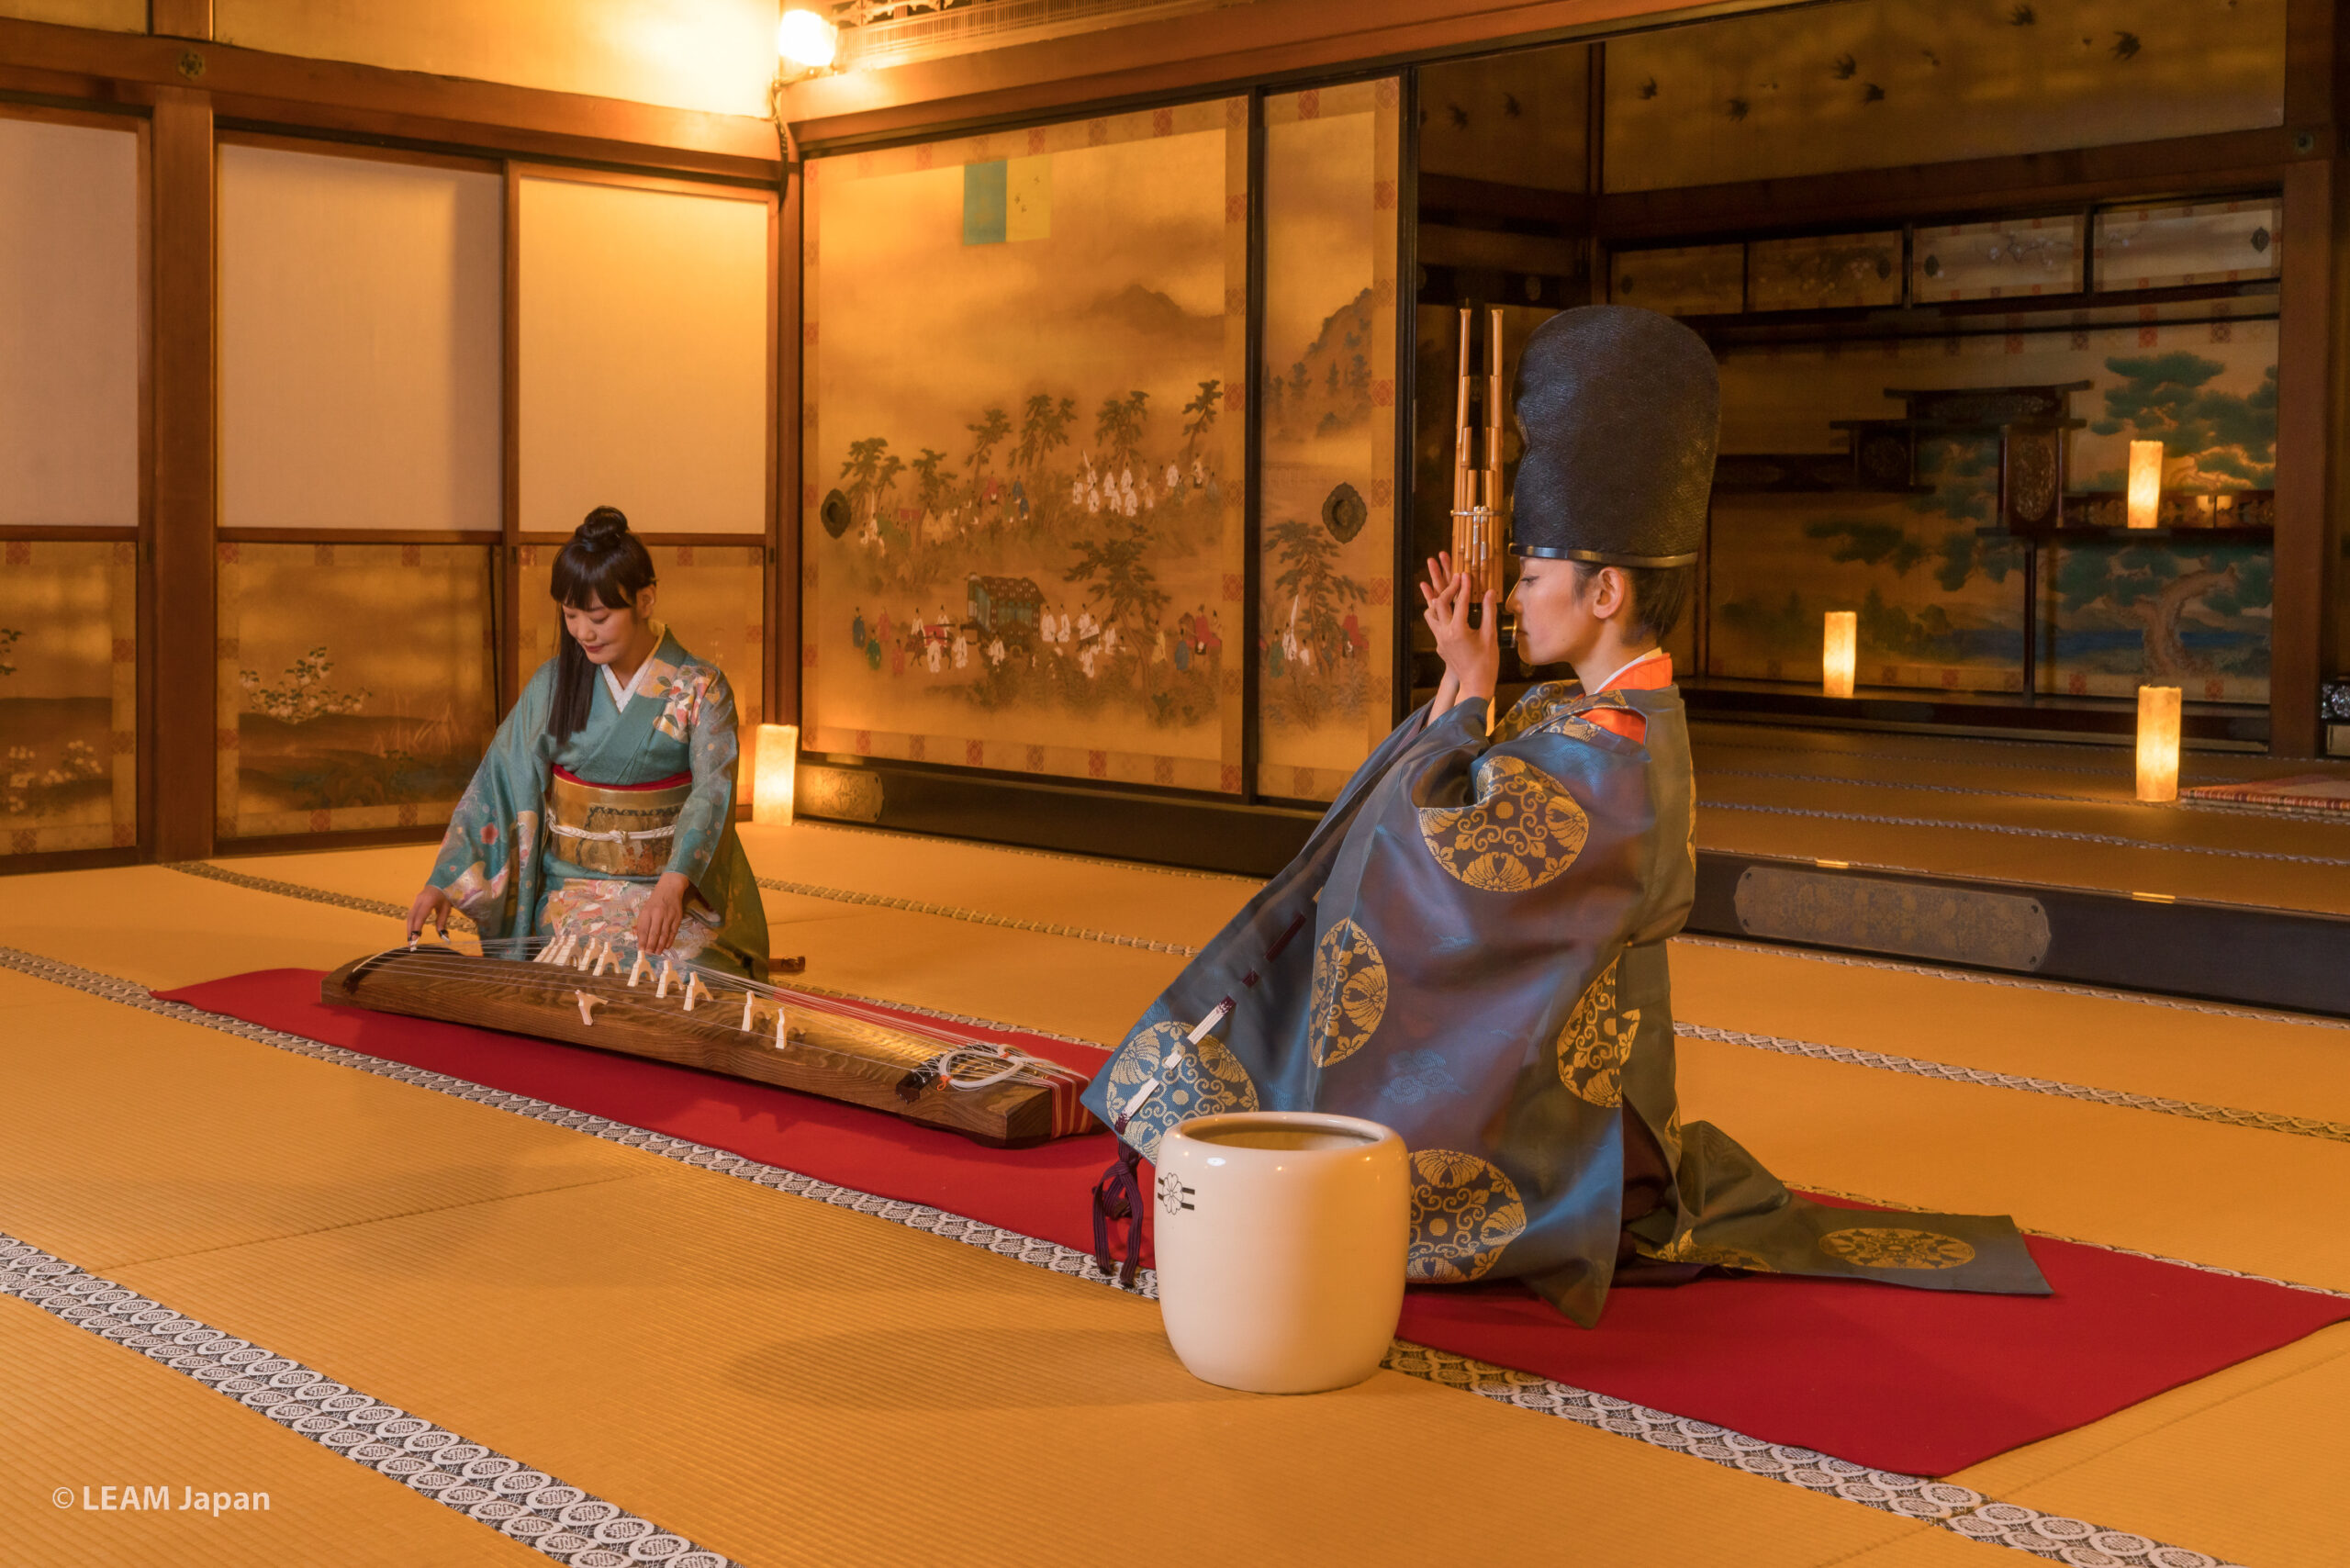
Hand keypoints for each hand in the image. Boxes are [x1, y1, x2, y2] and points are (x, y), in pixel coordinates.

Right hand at [406, 885, 451, 944]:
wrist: (442, 880)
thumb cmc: (447, 894)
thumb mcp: (447, 908)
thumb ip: (442, 922)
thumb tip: (442, 936)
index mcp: (429, 900)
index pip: (420, 916)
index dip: (416, 928)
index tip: (415, 939)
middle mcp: (420, 899)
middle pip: (411, 917)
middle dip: (410, 931)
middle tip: (411, 945)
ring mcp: (416, 900)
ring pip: (409, 916)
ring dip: (409, 929)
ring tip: (411, 941)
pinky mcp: (416, 902)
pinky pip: (411, 914)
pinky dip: (411, 924)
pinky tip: (413, 933)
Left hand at [631, 872, 690, 956]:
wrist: (669, 890)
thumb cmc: (655, 902)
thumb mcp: (645, 910)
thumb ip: (643, 924)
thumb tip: (641, 940)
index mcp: (647, 912)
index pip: (643, 929)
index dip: (642, 941)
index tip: (641, 950)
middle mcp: (657, 914)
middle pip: (654, 933)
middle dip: (651, 945)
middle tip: (649, 954)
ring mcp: (668, 916)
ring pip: (664, 934)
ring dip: (660, 945)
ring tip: (657, 953)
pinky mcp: (677, 918)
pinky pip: (673, 932)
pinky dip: (670, 940)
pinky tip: (666, 946)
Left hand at [1419, 551, 1498, 706]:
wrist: (1475, 684)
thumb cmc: (1486, 662)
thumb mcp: (1490, 636)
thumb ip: (1489, 612)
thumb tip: (1490, 592)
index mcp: (1459, 630)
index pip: (1461, 602)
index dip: (1464, 586)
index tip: (1466, 574)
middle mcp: (1445, 634)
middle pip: (1440, 603)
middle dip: (1447, 586)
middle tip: (1455, 576)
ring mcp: (1440, 640)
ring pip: (1430, 614)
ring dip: (1433, 599)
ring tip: (1430, 583)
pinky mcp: (1440, 645)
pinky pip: (1433, 624)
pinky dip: (1435, 612)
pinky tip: (1436, 605)